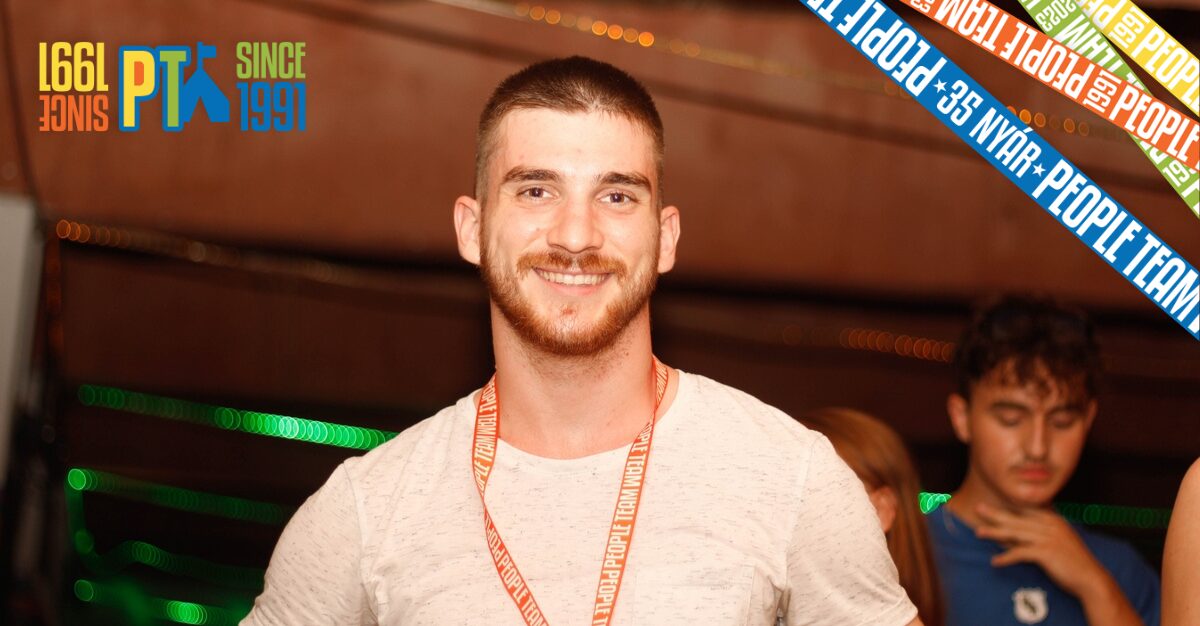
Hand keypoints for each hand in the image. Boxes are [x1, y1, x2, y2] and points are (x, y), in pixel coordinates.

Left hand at [973, 503, 1108, 598]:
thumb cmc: (1072, 562)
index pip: (1025, 510)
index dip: (1007, 507)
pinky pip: (1020, 553)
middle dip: (995, 513)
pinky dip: (1006, 557)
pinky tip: (995, 561)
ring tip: (979, 532)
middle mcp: (1050, 525)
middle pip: (1016, 519)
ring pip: (1015, 533)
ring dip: (994, 533)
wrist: (1091, 579)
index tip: (991, 505)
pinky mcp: (1046, 553)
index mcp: (1053, 520)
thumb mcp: (1055, 543)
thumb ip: (1035, 536)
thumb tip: (1009, 537)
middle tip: (978, 508)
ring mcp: (1048, 538)